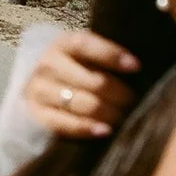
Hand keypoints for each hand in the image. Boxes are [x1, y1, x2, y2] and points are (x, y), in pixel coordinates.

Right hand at [24, 30, 139, 137]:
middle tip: (135, 101)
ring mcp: (39, 90)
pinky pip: (64, 124)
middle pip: (90, 80)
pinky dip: (87, 128)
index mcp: (62, 44)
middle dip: (119, 93)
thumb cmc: (75, 68)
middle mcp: (47, 64)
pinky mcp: (37, 114)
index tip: (136, 66)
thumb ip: (105, 57)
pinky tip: (106, 130)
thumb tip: (138, 68)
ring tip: (125, 117)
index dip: (111, 55)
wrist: (42, 85)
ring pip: (80, 103)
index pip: (85, 45)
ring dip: (108, 112)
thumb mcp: (85, 55)